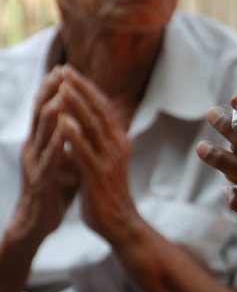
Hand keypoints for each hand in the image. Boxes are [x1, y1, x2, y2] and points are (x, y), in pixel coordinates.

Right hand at [15, 66, 79, 239]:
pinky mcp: (41, 181)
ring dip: (52, 115)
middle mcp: (36, 147)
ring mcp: (36, 163)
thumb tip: (85, 118)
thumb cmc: (55, 186)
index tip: (65, 68)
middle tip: (60, 72)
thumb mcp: (65, 157)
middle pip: (41, 114)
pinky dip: (56, 147)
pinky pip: (49, 161)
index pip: (47, 109)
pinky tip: (62, 136)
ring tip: (61, 97)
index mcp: (42, 141)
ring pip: (42, 134)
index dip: (54, 89)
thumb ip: (71, 138)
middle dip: (51, 92)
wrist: (40, 220)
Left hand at [55, 66, 136, 240]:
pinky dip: (73, 135)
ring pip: (92, 127)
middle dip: (81, 89)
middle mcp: (116, 145)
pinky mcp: (98, 174)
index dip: (88, 88)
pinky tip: (62, 122)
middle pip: (99, 111)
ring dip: (76, 106)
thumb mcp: (106, 160)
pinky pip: (84, 151)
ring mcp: (108, 159)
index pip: (103, 107)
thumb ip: (97, 141)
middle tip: (66, 70)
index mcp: (118, 141)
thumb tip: (82, 123)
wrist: (119, 221)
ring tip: (63, 88)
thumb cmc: (108, 192)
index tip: (72, 72)